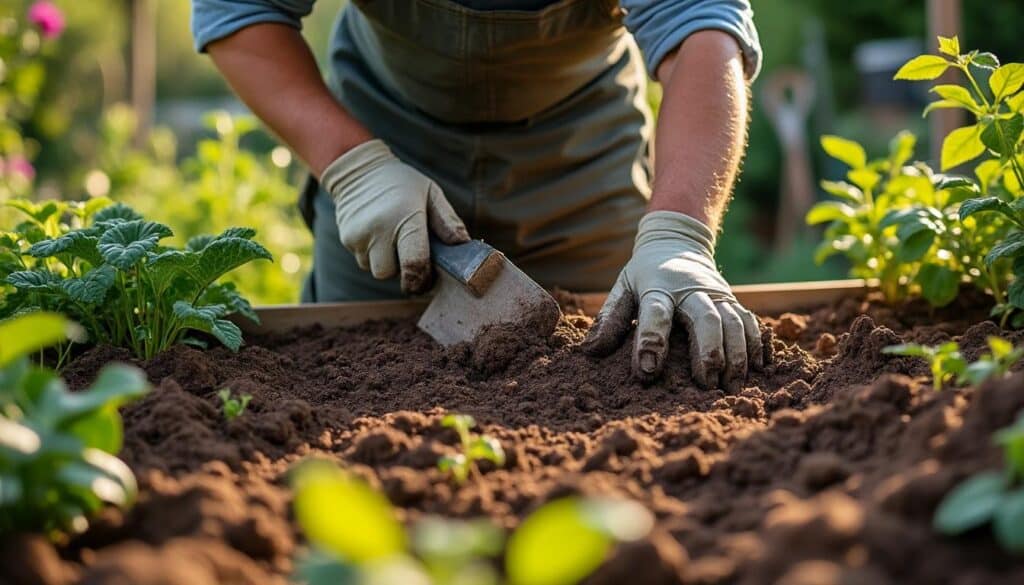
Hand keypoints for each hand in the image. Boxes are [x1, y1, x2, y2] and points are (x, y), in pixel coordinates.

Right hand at [321, 139, 469, 293]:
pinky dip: (372, 254)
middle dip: (401, 270)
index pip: (413, 263)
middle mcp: (378, 229)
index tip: (428, 281)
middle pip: (388, 273)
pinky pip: (362, 260)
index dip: (422, 279)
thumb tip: (464, 245)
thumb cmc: (402, 183)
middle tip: (409, 252)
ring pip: (374, 269)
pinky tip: (378, 235)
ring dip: (386, 262)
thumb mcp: (431, 193)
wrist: (358, 169)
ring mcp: (358, 235)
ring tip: (392, 238)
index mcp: (404, 217)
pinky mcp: (345, 239)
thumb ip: (448, 221)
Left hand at [581, 211, 763, 389]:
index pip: (655, 314)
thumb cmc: (645, 274)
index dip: (651, 343)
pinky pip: (749, 321)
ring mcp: (716, 293)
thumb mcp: (622, 288)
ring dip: (737, 355)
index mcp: (657, 287)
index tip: (647, 373)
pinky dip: (756, 344)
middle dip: (709, 352)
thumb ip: (610, 318)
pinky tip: (758, 368)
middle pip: (706, 318)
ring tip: (731, 387)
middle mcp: (691, 289)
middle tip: (707, 384)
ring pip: (734, 322)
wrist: (677, 241)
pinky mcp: (733, 299)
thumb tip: (590, 352)